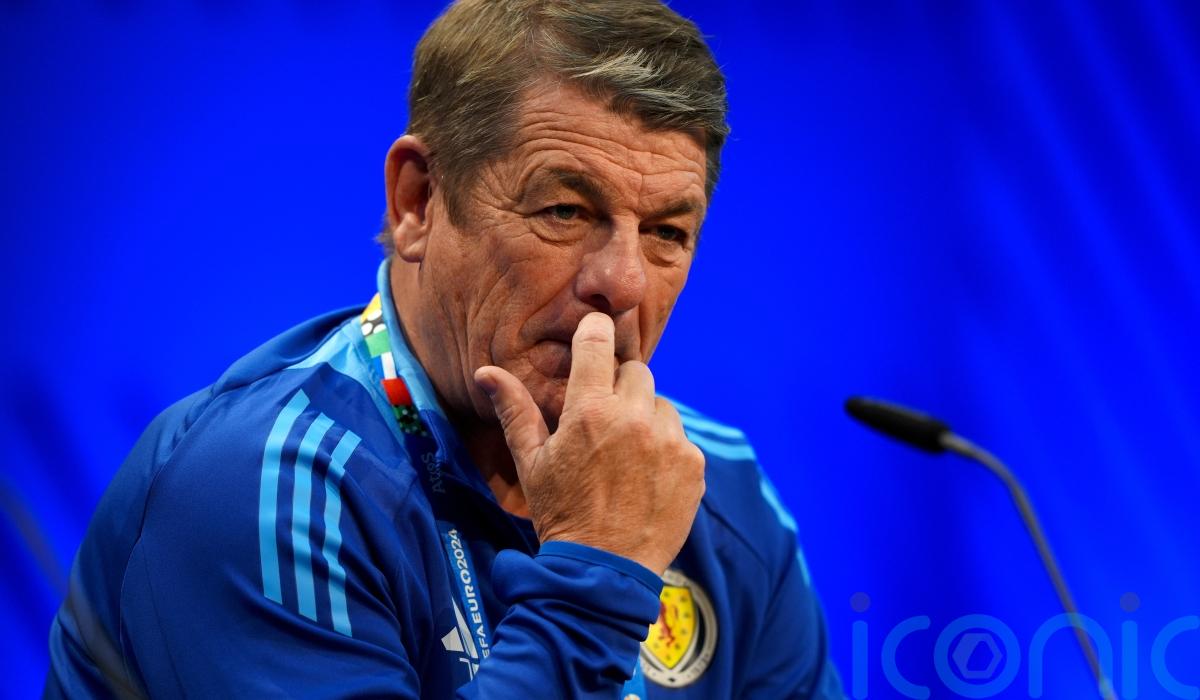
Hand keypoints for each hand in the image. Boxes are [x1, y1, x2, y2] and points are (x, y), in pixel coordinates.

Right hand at [474, 312, 705, 574]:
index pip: (597, 342)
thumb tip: (485, 372)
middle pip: (636, 370)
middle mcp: (634, 418)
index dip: (595, 333)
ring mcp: (669, 441)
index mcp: (590, 411)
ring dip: (646, 416)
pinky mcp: (692, 464)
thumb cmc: (560, 513)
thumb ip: (514, 411)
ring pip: (660, 403)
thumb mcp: (530, 462)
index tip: (594, 334)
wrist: (603, 570)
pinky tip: (646, 475)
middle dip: (620, 386)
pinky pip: (680, 437)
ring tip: (626, 453)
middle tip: (605, 419)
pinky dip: (666, 448)